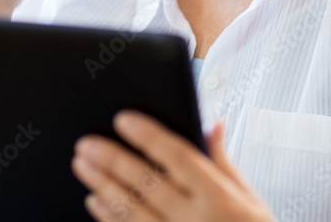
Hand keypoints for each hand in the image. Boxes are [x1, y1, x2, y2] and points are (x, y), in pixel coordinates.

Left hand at [72, 110, 274, 221]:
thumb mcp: (248, 196)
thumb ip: (222, 159)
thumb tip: (211, 122)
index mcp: (219, 196)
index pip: (178, 157)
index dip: (149, 135)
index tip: (122, 119)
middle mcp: (195, 219)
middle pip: (146, 182)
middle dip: (112, 159)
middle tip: (86, 143)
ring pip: (131, 210)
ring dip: (102, 185)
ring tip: (82, 165)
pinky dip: (109, 217)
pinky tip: (95, 200)